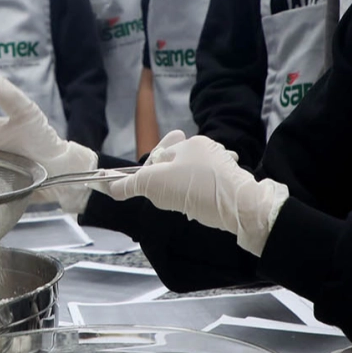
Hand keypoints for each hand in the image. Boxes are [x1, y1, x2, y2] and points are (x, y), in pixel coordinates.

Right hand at [105, 130, 287, 253]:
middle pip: (177, 165)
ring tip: (185, 205)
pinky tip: (200, 208)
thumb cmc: (195, 189)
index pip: (160, 155)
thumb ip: (131, 184)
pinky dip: (201, 197)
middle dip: (168, 182)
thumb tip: (111, 187)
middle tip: (168, 197)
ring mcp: (222, 165)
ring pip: (192, 177)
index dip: (149, 173)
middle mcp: (207, 149)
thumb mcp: (154, 185)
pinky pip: (208, 186)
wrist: (239, 207)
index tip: (148, 189)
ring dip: (184, 191)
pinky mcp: (232, 182)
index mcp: (189, 144)